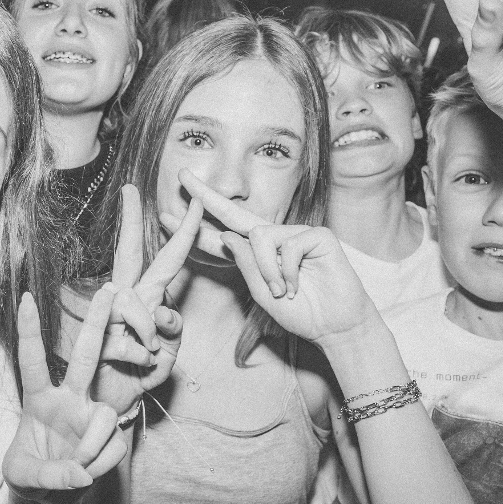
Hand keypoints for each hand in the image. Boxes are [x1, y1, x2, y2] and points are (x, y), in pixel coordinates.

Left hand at [3, 290, 129, 503]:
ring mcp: (91, 415)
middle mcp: (68, 399)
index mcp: (37, 400)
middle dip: (96, 323)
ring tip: (77, 469)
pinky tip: (87, 473)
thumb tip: (81, 473)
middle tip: (110, 290)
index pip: (32, 362)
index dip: (29, 332)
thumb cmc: (29, 478)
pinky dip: (100, 464)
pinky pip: (114, 445)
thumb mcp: (24, 476)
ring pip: (105, 417)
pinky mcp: (110, 436)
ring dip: (92, 446)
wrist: (49, 500)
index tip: (25, 298)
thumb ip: (49, 474)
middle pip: (85, 355)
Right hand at [90, 186, 200, 415]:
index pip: (164, 260)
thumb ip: (171, 329)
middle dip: (134, 222)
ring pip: (134, 305)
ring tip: (150, 355)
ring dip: (151, 335)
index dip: (182, 233)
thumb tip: (163, 313)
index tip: (193, 202)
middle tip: (137, 190)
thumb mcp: (167, 352)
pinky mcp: (98, 343)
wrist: (114, 407)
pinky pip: (132, 344)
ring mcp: (107, 318)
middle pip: (131, 255)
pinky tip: (136, 370)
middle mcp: (124, 300)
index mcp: (145, 298)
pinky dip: (144, 363)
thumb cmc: (140, 374)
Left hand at [182, 170, 377, 346]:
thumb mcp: (262, 294)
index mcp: (259, 254)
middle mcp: (275, 238)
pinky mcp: (317, 235)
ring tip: (282, 291)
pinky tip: (298, 285)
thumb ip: (246, 266)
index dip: (196, 227)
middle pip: (235, 214)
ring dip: (266, 270)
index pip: (223, 235)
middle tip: (182, 176)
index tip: (166, 215)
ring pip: (259, 235)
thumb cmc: (302, 312)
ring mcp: (296, 233)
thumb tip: (226, 234)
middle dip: (207, 197)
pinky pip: (287, 245)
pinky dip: (288, 271)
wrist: (336, 327)